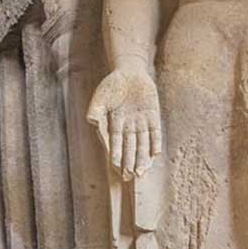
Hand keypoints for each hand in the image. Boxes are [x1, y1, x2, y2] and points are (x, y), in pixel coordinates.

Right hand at [86, 64, 161, 180]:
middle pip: (130, 147)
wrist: (130, 71)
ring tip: (141, 172)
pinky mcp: (153, 116)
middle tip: (130, 177)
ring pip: (142, 143)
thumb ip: (96, 109)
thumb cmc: (112, 84)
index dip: (115, 154)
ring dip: (142, 158)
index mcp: (113, 123)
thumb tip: (92, 122)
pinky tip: (155, 154)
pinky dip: (155, 142)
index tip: (115, 165)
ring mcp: (141, 122)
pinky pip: (155, 132)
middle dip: (130, 162)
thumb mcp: (101, 96)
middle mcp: (128, 126)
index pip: (115, 142)